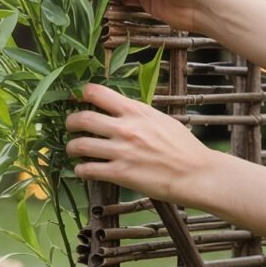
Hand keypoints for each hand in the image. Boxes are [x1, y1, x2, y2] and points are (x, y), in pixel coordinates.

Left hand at [65, 83, 213, 203]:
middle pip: (82, 118)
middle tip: (69, 126)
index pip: (97, 92)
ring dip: (71, 147)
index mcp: (136, 111)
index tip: (76, 99)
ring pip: (79, 145)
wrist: (196, 173)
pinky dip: (80, 170)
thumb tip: (120, 110)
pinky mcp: (120, 173)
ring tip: (72, 149)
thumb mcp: (160, 119)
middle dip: (70, 122)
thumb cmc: (183, 146)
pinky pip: (88, 169)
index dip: (81, 94)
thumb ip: (138, 114)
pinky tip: (82, 170)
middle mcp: (125, 128)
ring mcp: (121, 151)